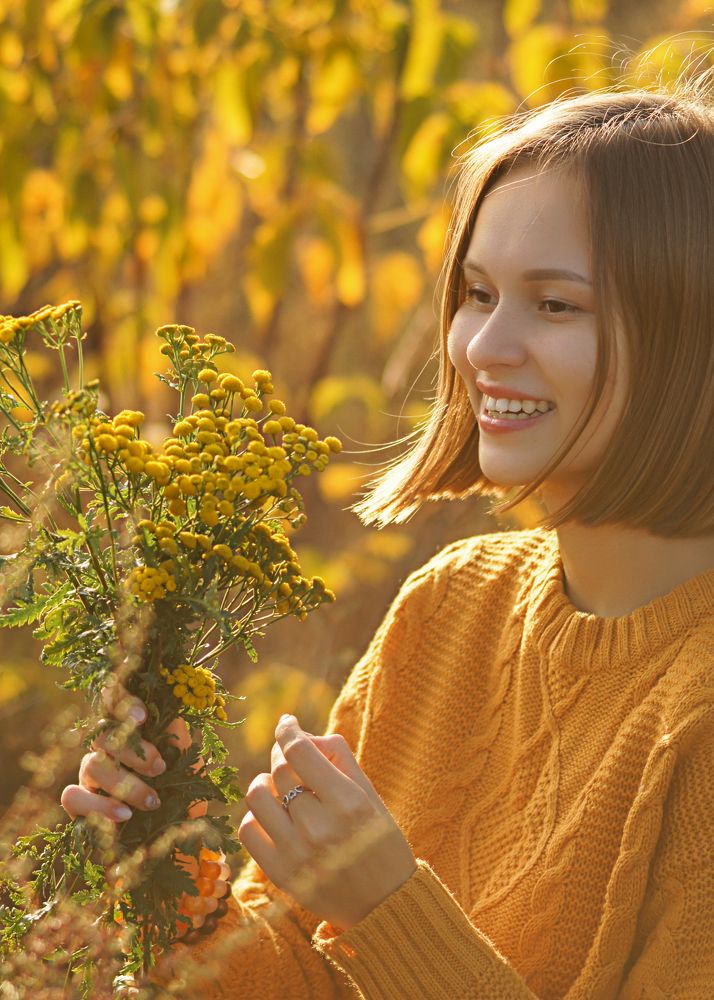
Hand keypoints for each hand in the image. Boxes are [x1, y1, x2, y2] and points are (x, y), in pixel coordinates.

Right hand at [60, 677, 230, 931]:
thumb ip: (178, 734)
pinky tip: (124, 816)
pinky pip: (72, 796)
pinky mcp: (80, 806)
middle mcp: (108, 750)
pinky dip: (99, 806)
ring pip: (91, 764)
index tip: (142, 715)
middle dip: (132, 751)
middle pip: (102, 734)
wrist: (177, 843)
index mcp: (133, 733)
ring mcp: (90, 777)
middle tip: (160, 769)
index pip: (115, 703)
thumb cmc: (183, 796)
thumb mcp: (189, 763)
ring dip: (123, 783)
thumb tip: (172, 705)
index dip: (122, 702)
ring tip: (151, 802)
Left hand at [237, 715, 416, 932]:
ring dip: (264, 783)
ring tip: (276, 785)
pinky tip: (273, 815)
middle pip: (280, 770)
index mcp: (348, 802)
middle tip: (289, 754)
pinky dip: (256, 816)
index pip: (299, 751)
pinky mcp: (281, 875)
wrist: (385, 904)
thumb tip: (304, 735)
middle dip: (281, 754)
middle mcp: (320, 827)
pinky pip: (249, 830)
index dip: (288, 730)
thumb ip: (340, 758)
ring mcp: (297, 853)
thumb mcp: (371, 795)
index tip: (287, 723)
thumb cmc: (381, 841)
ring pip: (257, 797)